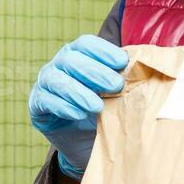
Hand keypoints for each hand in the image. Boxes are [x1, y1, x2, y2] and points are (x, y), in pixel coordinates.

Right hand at [28, 35, 128, 179]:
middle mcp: (58, 65)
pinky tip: (79, 114)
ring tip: (98, 106)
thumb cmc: (103, 108)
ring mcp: (45, 84)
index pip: (86, 44)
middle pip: (71, 60)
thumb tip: (146, 67)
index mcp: (77, 54)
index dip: (103, 50)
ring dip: (79, 92)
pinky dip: (63, 107)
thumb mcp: (115, 92)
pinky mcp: (37, 106)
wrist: (83, 139)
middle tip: (116, 85)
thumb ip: (123, 78)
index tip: (123, 62)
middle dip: (95, 71)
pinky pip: (46, 102)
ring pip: (56, 80)